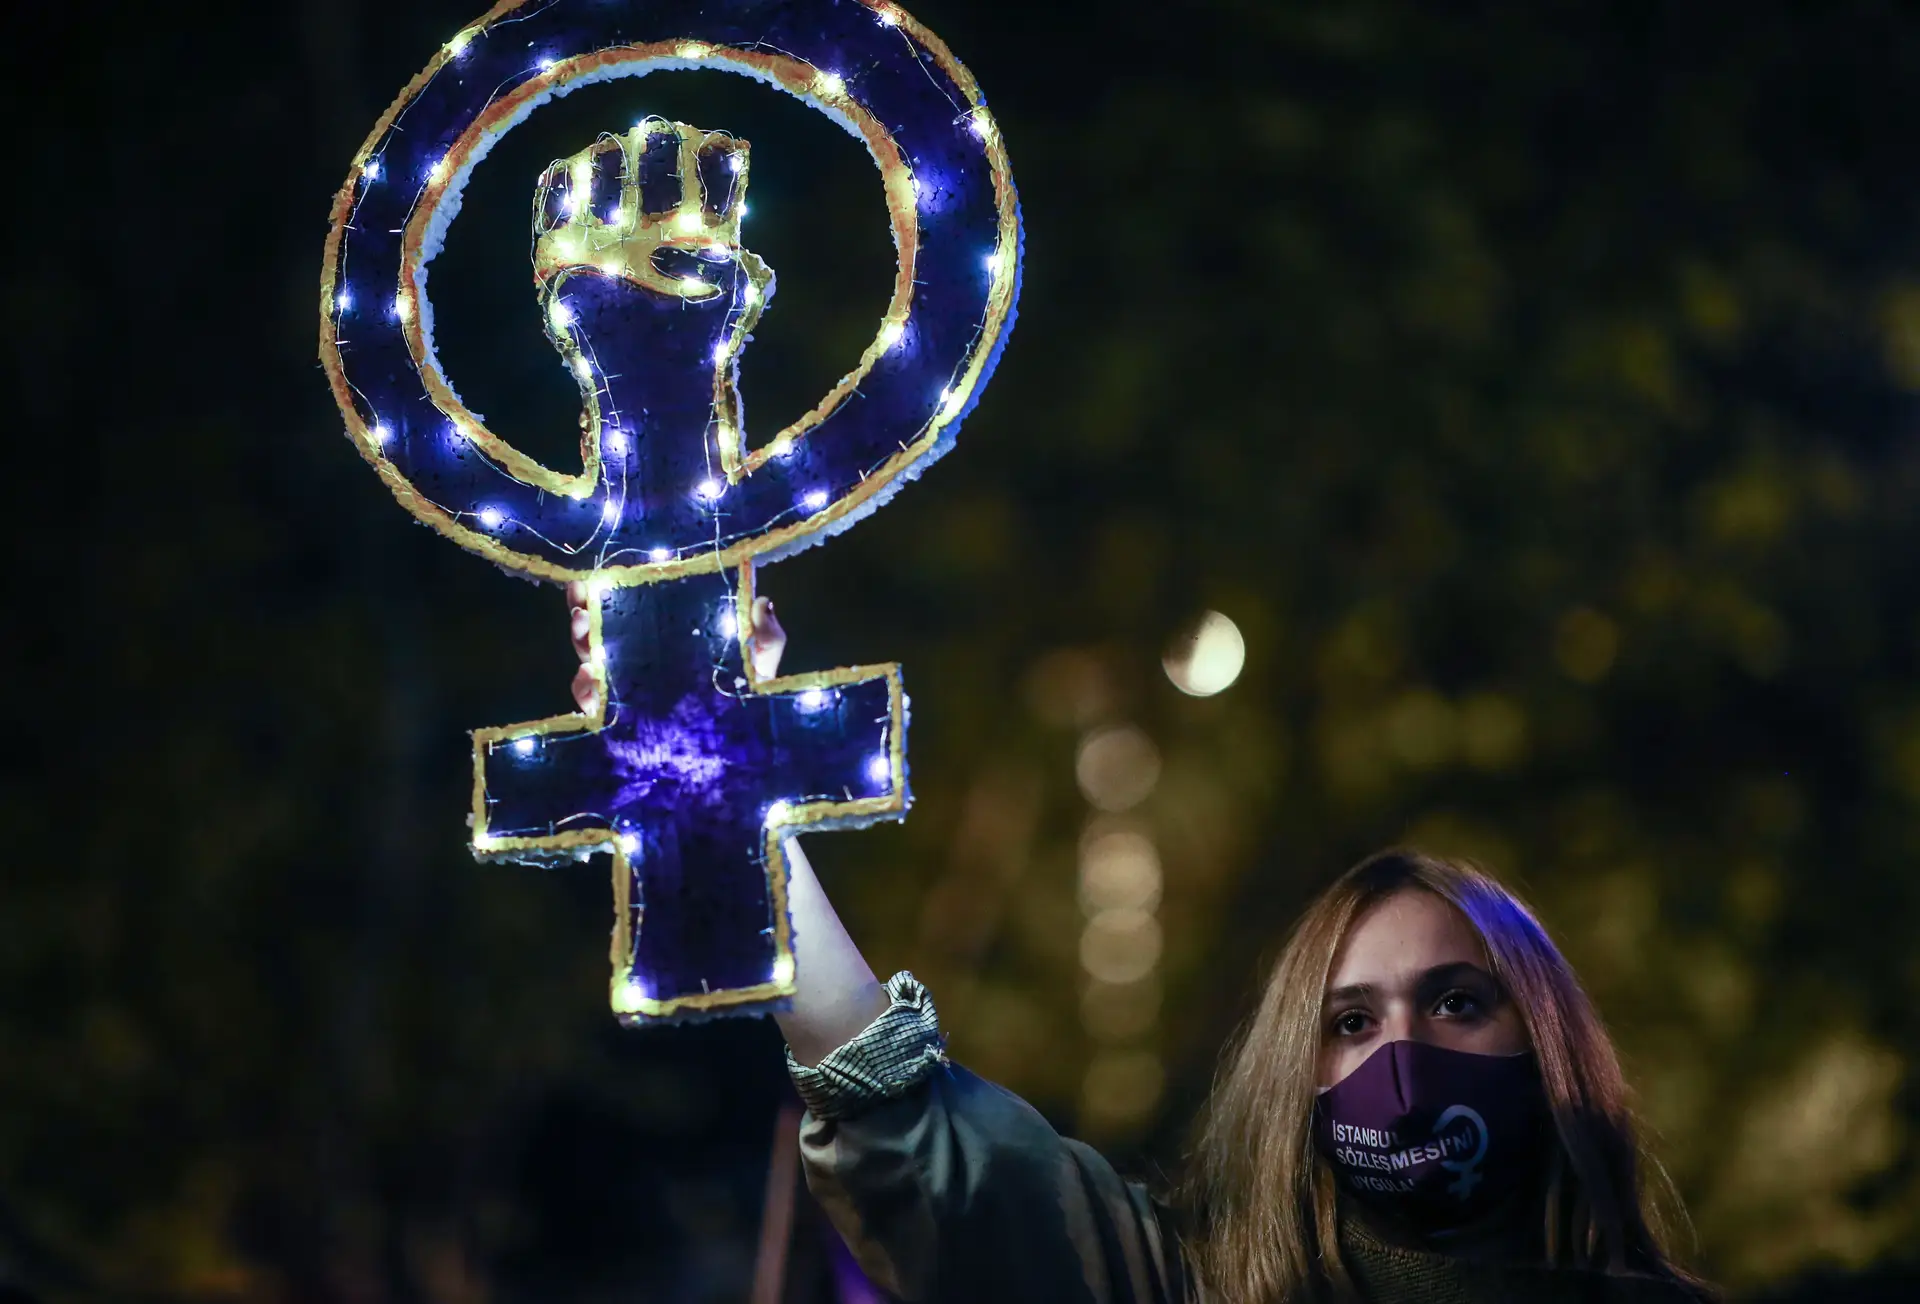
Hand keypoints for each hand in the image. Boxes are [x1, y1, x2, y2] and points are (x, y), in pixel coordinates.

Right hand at [564, 583, 785, 712]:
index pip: (634, 604)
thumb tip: (764, 602)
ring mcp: (628, 688)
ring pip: (591, 659)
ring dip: (580, 641)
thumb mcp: (760, 662)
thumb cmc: (749, 696)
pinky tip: (589, 679)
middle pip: (603, 628)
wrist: (742, 744)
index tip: (598, 572)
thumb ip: (765, 636)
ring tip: (581, 626)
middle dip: (584, 609)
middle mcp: (642, 658)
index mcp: (669, 635)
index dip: (612, 586)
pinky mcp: (621, 719)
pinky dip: (585, 690)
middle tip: (580, 598)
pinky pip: (595, 703)